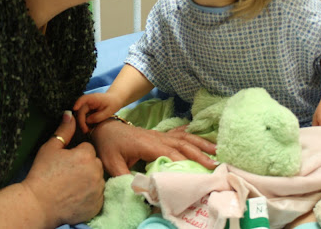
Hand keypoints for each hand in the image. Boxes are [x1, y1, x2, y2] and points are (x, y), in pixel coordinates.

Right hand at [22, 111, 104, 226]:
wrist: (38, 204)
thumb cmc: (42, 174)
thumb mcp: (50, 148)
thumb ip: (64, 131)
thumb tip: (70, 114)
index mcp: (86, 155)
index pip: (87, 149)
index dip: (75, 155)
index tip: (64, 164)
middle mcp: (96, 171)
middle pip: (94, 163)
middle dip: (84, 167)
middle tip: (67, 175)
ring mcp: (98, 189)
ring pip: (96, 179)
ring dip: (88, 180)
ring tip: (70, 186)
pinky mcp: (97, 204)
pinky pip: (97, 195)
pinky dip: (89, 195)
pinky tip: (74, 197)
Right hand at [73, 93, 123, 132]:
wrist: (115, 100)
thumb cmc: (113, 103)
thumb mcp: (108, 111)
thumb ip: (98, 116)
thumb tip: (87, 121)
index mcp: (94, 98)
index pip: (83, 99)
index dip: (78, 103)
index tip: (74, 109)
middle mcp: (88, 101)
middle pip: (80, 110)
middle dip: (81, 121)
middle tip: (85, 131)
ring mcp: (87, 105)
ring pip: (81, 114)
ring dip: (82, 123)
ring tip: (87, 130)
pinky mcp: (87, 109)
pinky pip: (83, 116)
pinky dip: (85, 122)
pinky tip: (89, 128)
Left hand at [91, 120, 218, 175]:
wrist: (103, 127)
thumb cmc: (108, 145)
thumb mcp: (112, 164)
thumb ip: (125, 178)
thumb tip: (140, 192)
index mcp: (148, 144)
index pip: (171, 154)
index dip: (185, 164)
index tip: (197, 175)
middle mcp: (157, 138)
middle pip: (183, 145)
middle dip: (200, 155)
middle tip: (215, 165)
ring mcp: (160, 135)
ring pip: (185, 138)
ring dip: (201, 144)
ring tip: (217, 151)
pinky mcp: (159, 135)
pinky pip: (179, 133)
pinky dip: (193, 135)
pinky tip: (204, 137)